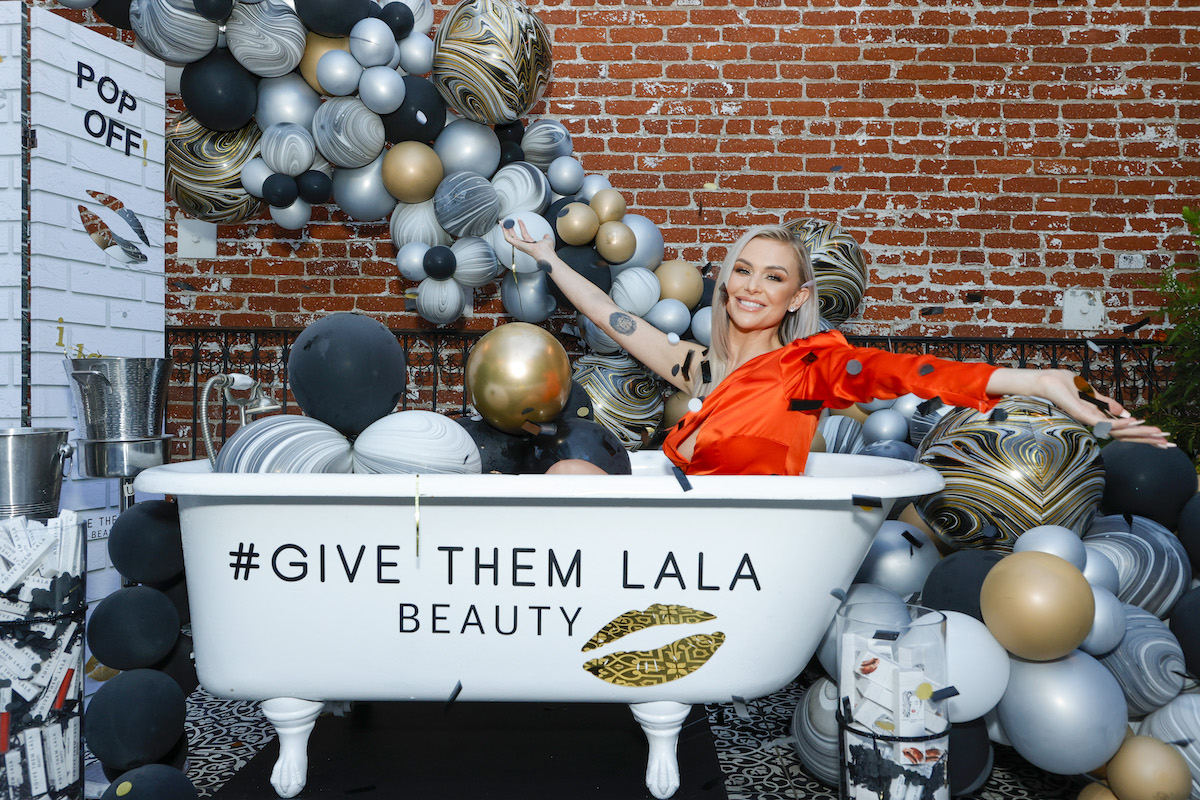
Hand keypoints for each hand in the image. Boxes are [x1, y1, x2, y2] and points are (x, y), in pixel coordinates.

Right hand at [501, 218, 555, 261]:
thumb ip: (546, 238)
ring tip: (502, 223)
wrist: (545, 252)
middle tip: (506, 222)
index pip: (524, 234)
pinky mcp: (517, 244)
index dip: (521, 226)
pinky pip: (508, 238)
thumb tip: (546, 235)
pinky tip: (504, 226)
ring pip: (509, 237)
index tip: (519, 219)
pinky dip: (505, 232)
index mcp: (530, 244)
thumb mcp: (547, 240)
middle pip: (514, 236)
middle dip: (509, 229)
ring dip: (505, 229)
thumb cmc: (547, 250)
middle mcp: (524, 245)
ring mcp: (520, 245)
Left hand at [1034, 370, 1173, 447]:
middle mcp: (1093, 422)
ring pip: (1116, 429)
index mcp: (1097, 417)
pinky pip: (1101, 420)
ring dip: (1138, 431)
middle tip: (1167, 442)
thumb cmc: (1063, 386)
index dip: (1142, 434)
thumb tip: (1123, 412)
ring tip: (1156, 433)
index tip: (1161, 438)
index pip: (1123, 429)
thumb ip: (1105, 403)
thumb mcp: (1090, 393)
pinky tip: (1132, 420)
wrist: (1043, 382)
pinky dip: (1117, 421)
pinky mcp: (1079, 413)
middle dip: (1146, 437)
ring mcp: (1087, 419)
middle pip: (1124, 433)